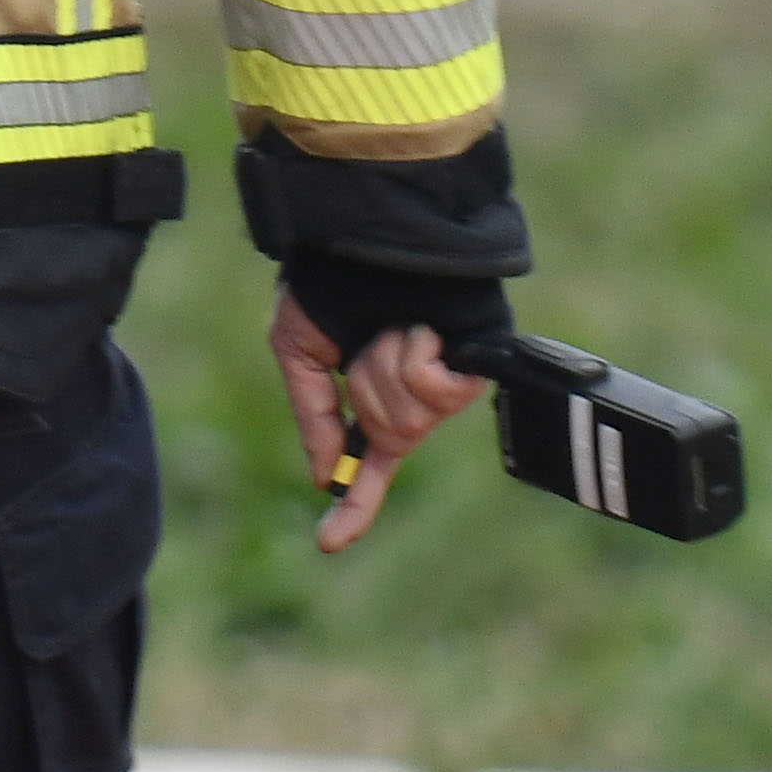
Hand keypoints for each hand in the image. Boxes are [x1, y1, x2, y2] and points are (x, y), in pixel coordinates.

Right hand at [266, 290, 493, 558]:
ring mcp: (446, 386)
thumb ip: (311, 414)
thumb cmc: (333, 278)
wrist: (370, 229)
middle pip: (386, 438)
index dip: (353, 506)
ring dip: (387, 368)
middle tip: (368, 345)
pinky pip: (432, 393)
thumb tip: (322, 475)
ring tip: (397, 325)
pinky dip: (415, 356)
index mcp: (373, 393)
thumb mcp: (299, 349)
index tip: (328, 542)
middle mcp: (414, 397)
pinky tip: (423, 327)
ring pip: (407, 420)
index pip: (367, 463)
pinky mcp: (472, 370)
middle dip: (367, 392)